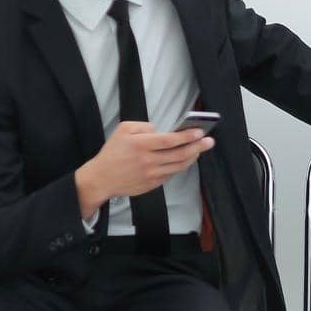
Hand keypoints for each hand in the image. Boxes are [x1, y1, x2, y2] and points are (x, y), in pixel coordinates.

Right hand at [76, 121, 213, 218]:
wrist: (101, 179)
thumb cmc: (112, 153)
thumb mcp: (123, 131)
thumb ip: (143, 126)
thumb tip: (160, 130)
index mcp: (140, 145)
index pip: (169, 140)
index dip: (187, 136)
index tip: (200, 132)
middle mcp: (147, 161)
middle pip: (179, 154)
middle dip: (198, 147)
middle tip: (209, 141)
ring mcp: (151, 174)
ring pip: (179, 166)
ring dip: (193, 157)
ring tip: (200, 149)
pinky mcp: (153, 184)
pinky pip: (172, 174)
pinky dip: (181, 166)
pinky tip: (186, 159)